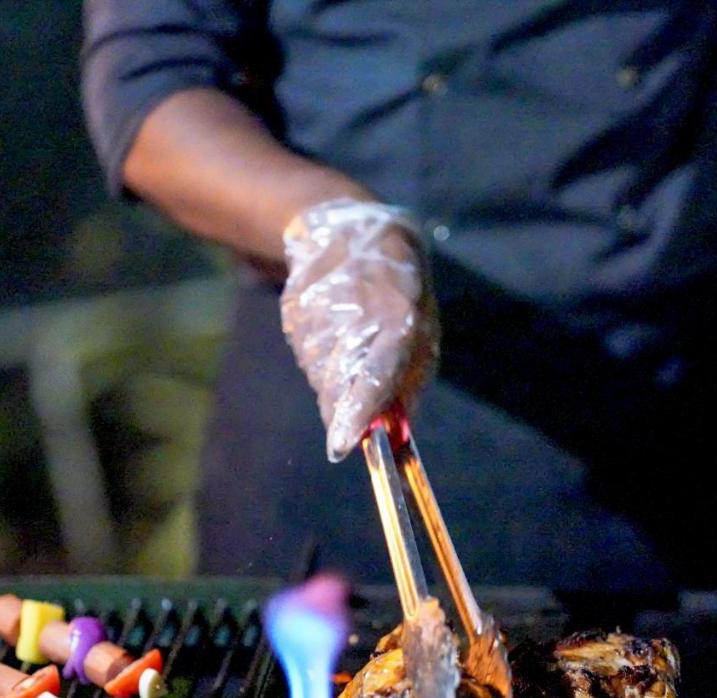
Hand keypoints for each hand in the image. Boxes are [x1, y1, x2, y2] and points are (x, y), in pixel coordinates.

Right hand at [280, 199, 437, 461]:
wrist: (348, 233)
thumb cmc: (401, 288)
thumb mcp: (423, 328)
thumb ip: (411, 378)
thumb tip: (394, 426)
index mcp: (398, 320)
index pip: (374, 375)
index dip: (358, 412)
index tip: (342, 445)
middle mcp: (356, 318)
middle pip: (338, 386)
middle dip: (343, 411)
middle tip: (349, 420)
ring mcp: (319, 315)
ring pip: (319, 376)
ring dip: (334, 381)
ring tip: (350, 347)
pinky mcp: (294, 312)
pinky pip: (305, 357)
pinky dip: (319, 359)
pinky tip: (332, 331)